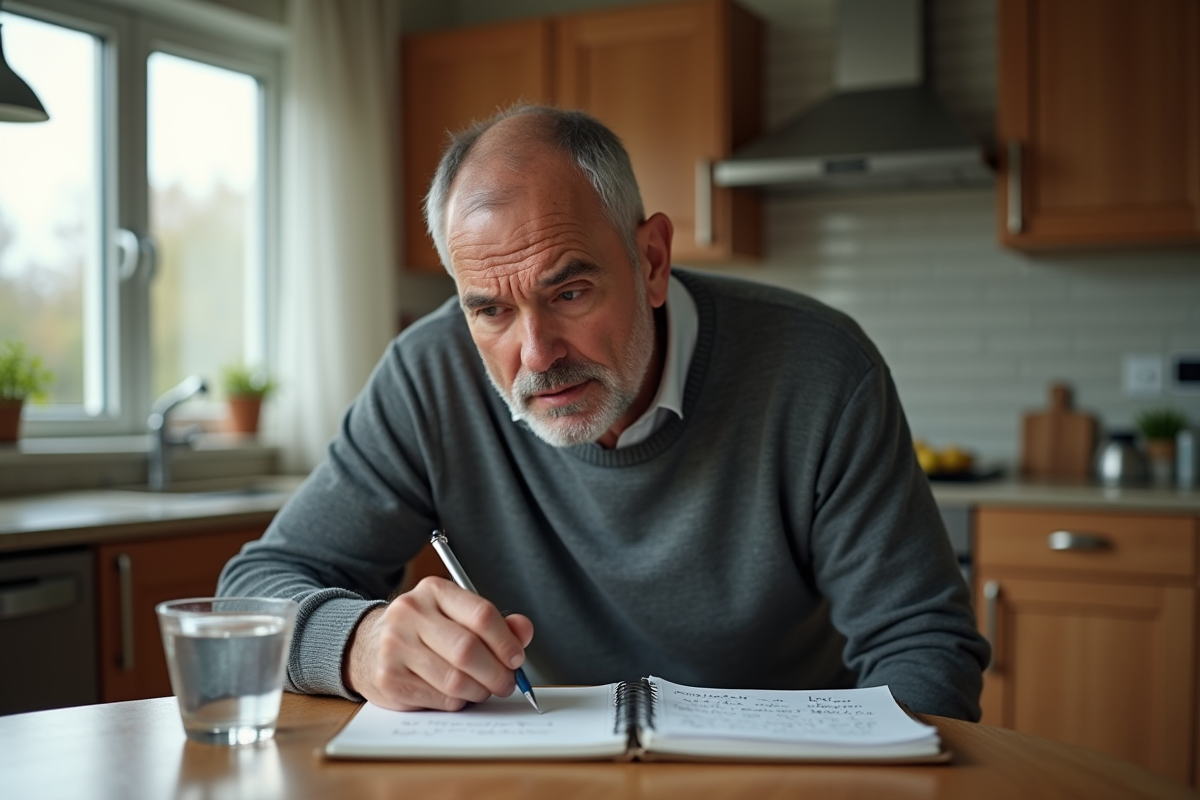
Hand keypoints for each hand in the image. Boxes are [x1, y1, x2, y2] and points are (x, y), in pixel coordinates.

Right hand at [344, 577, 533, 710]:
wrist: (365, 644)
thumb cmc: (422, 631)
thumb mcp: (456, 615)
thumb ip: (495, 622)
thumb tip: (523, 632)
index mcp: (434, 591)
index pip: (482, 615)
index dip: (506, 641)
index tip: (516, 658)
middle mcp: (411, 613)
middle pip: (469, 650)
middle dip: (497, 673)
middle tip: (507, 683)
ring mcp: (395, 646)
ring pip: (456, 679)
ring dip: (479, 691)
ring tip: (483, 689)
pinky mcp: (389, 678)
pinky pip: (440, 698)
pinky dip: (458, 701)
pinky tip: (457, 693)